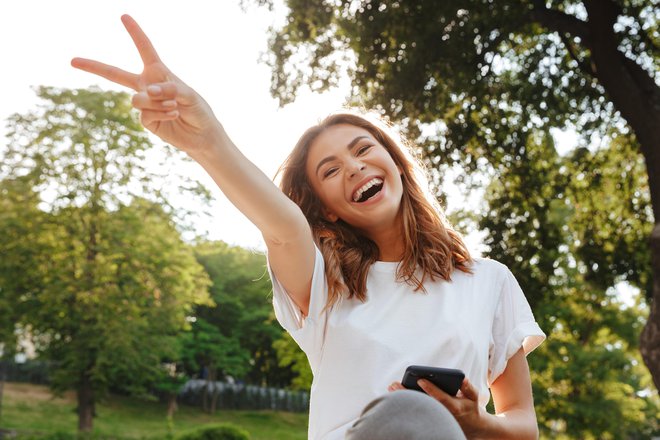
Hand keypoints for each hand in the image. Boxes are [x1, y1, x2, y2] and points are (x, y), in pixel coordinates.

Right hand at [71, 15, 222, 154]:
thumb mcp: (189, 94)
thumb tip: (146, 91)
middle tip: (73, 60)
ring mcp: (144, 104)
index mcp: (158, 72)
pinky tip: (174, 113)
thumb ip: (168, 89)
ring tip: (174, 106)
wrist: (201, 134)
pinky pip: (144, 114)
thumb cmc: (198, 109)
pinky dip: (160, 113)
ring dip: (156, 102)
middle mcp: (147, 85)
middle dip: (94, 66)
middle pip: (115, 74)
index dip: (135, 33)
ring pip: (137, 99)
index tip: (124, 17)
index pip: (144, 49)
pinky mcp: (146, 120)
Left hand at [388, 378, 485, 437]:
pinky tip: (395, 395)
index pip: (441, 398)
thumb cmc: (470, 407)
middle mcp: (442, 415)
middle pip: (424, 404)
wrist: (471, 427)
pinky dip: (407, 403)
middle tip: (394, 384)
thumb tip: (462, 378)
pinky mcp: (431, 421)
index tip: (420, 380)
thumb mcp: (474, 396)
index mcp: (454, 407)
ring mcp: (436, 419)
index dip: (431, 389)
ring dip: (404, 399)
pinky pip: (417, 412)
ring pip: (418, 409)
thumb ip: (468, 387)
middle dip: (409, 393)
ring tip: (391, 387)